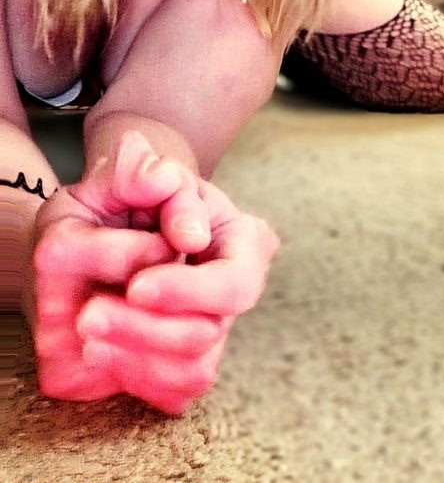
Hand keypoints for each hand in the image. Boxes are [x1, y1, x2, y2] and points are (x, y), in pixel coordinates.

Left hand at [76, 173, 280, 414]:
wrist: (106, 227)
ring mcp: (214, 330)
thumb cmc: (125, 196)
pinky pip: (173, 392)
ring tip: (86, 327)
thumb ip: (142, 168)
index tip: (136, 286)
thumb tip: (172, 196)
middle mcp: (233, 288)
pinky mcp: (186, 366)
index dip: (189, 291)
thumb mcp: (125, 171)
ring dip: (135, 353)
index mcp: (238, 237)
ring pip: (194, 369)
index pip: (236, 280)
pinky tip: (96, 349)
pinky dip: (133, 373)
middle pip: (210, 330)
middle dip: (148, 327)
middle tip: (89, 315)